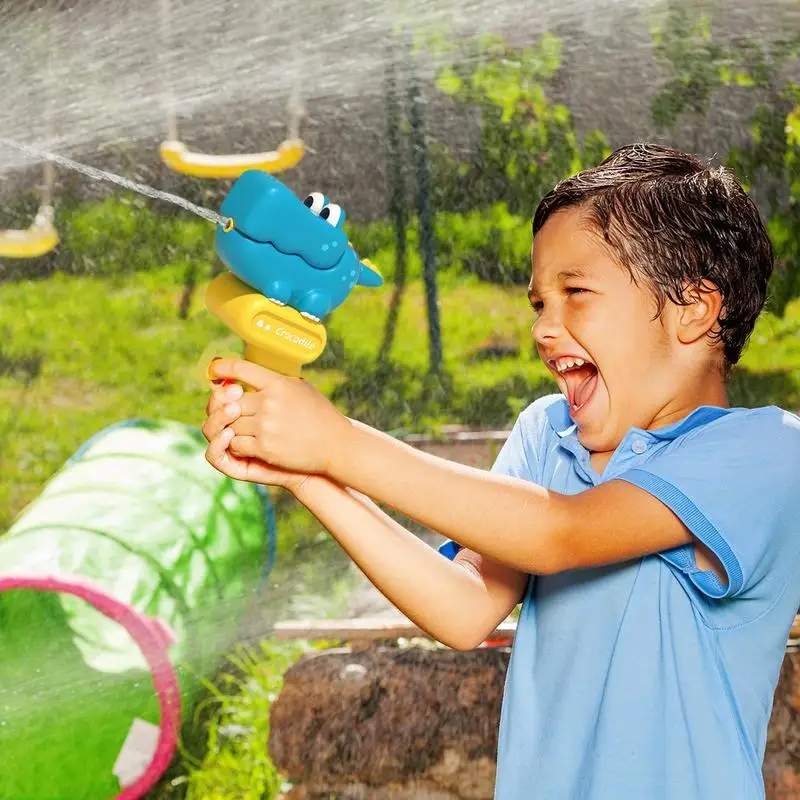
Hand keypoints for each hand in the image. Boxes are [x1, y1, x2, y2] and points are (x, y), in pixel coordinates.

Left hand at [206, 358, 351, 475]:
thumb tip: (252, 374)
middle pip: (230, 401)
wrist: (336, 445)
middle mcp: (269, 402)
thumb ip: (277, 381)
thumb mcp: (302, 388)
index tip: (214, 370)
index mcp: (278, 383)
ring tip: (244, 430)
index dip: (222, 368)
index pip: (240, 369)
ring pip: (230, 424)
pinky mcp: (265, 448)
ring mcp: (266, 426)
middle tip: (231, 411)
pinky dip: (238, 445)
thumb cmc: (320, 415)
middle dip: (228, 407)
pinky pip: (236, 444)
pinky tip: (248, 444)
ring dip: (233, 428)